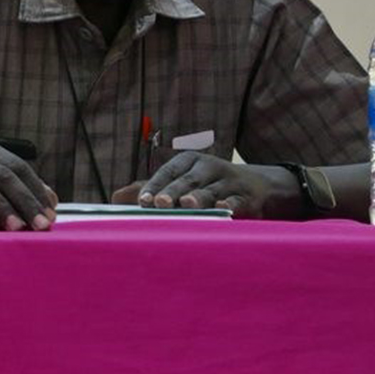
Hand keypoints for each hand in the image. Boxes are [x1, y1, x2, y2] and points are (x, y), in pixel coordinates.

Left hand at [134, 152, 299, 218]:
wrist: (259, 187)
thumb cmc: (209, 184)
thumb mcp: (181, 180)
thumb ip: (150, 188)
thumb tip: (115, 197)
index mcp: (190, 161)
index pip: (170, 171)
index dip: (156, 185)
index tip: (143, 200)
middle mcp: (209, 167)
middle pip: (188, 180)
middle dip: (173, 191)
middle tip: (159, 203)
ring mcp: (230, 181)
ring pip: (211, 190)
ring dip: (199, 198)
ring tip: (187, 205)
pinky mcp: (247, 197)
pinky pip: (237, 201)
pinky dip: (230, 206)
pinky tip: (223, 212)